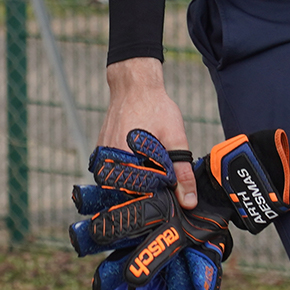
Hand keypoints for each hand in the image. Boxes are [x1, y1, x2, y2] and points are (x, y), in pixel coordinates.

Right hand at [102, 57, 196, 209]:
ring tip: (150, 171)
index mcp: (126, 165)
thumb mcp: (175, 139)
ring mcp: (102, 159)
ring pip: (119, 186)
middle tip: (160, 185)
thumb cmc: (155, 108)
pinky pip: (113, 173)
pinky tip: (140, 162)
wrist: (134, 85)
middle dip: (145, 195)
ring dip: (135, 185)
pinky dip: (127, 173)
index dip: (156, 204)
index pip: (138, 202)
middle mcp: (109, 165)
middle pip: (127, 196)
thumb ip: (182, 172)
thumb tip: (189, 202)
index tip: (167, 202)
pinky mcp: (101, 153)